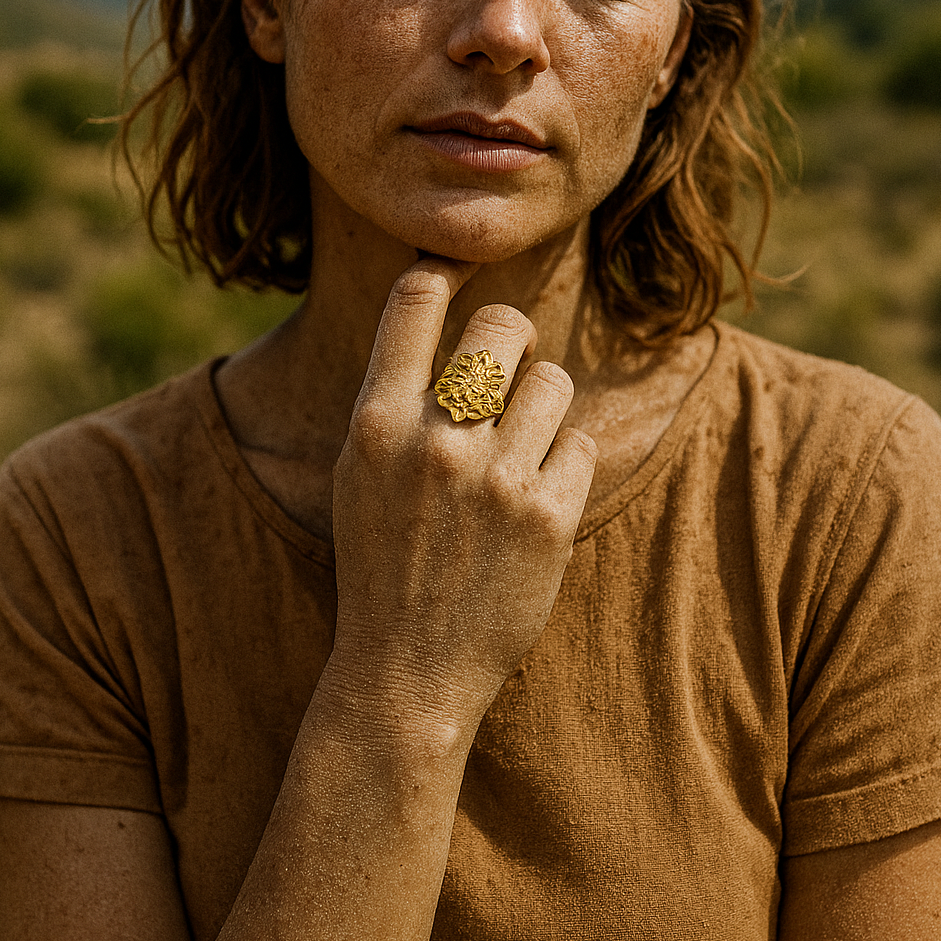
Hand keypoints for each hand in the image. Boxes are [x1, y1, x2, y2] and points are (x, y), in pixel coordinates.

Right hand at [326, 258, 597, 745]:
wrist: (407, 670)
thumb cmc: (383, 563)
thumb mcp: (361, 472)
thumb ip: (394, 397)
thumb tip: (436, 302)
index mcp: (376, 424)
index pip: (415, 300)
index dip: (444, 270)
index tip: (459, 271)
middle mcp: (434, 441)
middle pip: (502, 323)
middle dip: (513, 336)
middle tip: (509, 365)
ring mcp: (495, 479)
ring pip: (552, 379)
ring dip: (543, 404)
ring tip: (521, 446)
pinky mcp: (548, 518)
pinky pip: (579, 441)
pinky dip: (564, 461)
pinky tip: (537, 496)